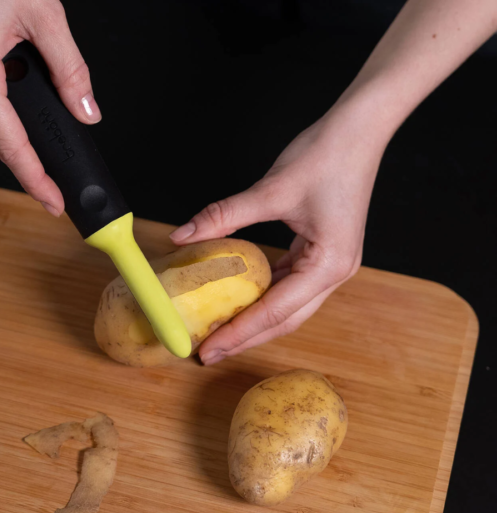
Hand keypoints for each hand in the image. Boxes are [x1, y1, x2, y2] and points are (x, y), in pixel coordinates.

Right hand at [0, 0, 99, 215]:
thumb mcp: (45, 15)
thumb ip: (70, 71)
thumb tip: (86, 112)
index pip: (11, 145)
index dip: (35, 180)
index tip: (53, 202)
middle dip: (23, 157)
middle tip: (52, 167)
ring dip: (7, 131)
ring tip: (37, 116)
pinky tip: (12, 93)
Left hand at [170, 113, 383, 364]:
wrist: (359, 129)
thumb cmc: (325, 155)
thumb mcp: (270, 190)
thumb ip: (224, 216)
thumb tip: (182, 236)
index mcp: (328, 265)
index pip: (275, 311)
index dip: (239, 333)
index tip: (208, 350)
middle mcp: (335, 273)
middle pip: (285, 320)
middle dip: (247, 338)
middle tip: (210, 353)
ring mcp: (332, 265)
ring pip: (289, 307)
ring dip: (256, 321)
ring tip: (223, 333)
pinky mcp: (323, 254)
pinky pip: (291, 286)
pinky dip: (266, 297)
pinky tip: (243, 301)